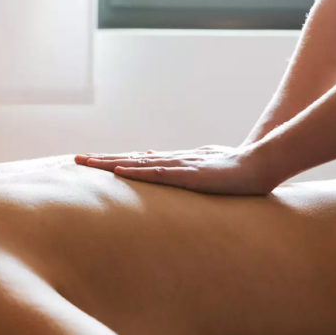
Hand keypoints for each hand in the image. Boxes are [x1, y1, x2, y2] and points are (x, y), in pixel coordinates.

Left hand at [75, 144, 281, 194]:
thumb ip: (178, 169)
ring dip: (111, 164)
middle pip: (129, 160)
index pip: (135, 162)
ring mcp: (180, 166)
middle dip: (101, 161)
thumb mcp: (201, 171)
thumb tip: (155, 161)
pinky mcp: (191, 175)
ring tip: (88, 163)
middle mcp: (172, 161)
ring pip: (138, 164)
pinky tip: (121, 171)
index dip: (111, 162)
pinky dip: (138, 173)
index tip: (88, 163)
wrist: (260, 165)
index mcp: (173, 163)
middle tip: (75, 159)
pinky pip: (160, 174)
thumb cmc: (234, 171)